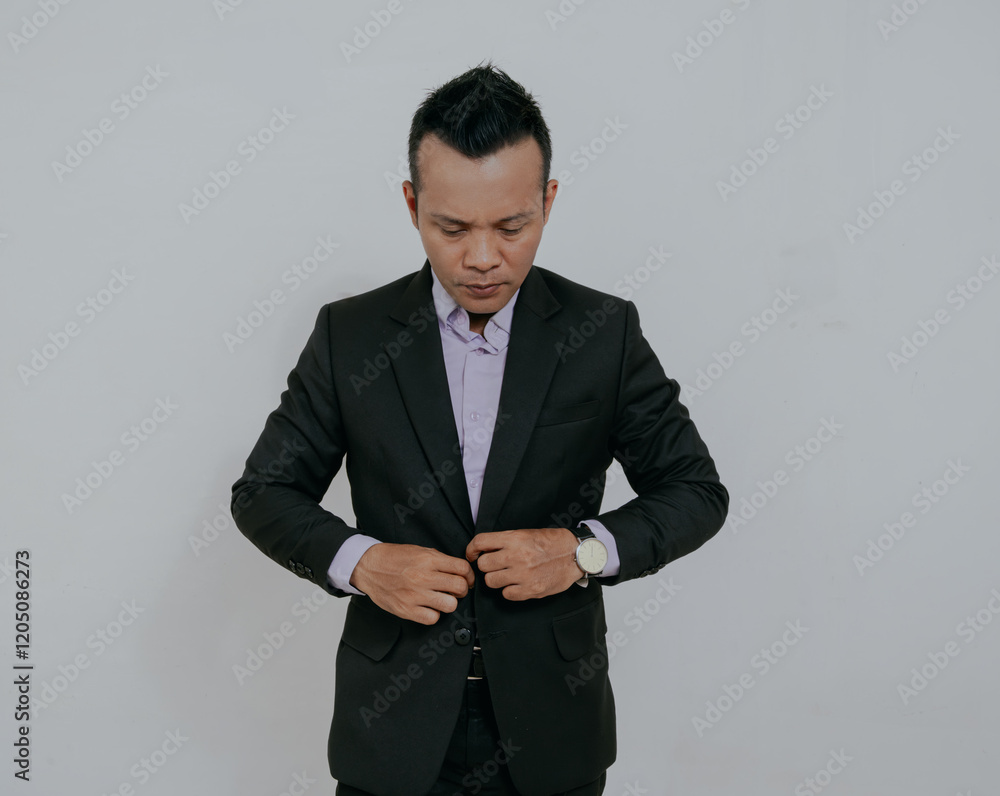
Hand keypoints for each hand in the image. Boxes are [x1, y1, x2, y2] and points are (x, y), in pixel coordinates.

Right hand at [350, 543, 474, 624]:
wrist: (369, 567)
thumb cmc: (395, 558)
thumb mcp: (420, 551)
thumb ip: (440, 560)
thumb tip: (461, 571)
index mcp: (428, 559)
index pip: (462, 568)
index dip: (469, 575)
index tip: (467, 578)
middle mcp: (422, 577)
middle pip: (460, 587)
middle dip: (462, 589)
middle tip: (455, 590)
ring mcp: (414, 595)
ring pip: (450, 605)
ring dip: (449, 602)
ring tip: (441, 598)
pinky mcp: (406, 610)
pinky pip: (432, 618)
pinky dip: (433, 614)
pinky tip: (428, 607)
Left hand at [466, 528, 580, 600]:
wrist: (574, 554)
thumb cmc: (551, 542)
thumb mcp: (526, 533)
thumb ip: (505, 541)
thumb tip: (483, 549)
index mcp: (514, 539)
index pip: (480, 542)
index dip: (471, 549)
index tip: (472, 554)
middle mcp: (516, 556)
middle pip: (483, 565)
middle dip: (486, 566)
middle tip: (495, 566)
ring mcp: (523, 574)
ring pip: (491, 581)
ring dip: (496, 579)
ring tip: (507, 575)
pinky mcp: (531, 590)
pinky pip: (506, 594)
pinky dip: (509, 591)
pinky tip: (517, 584)